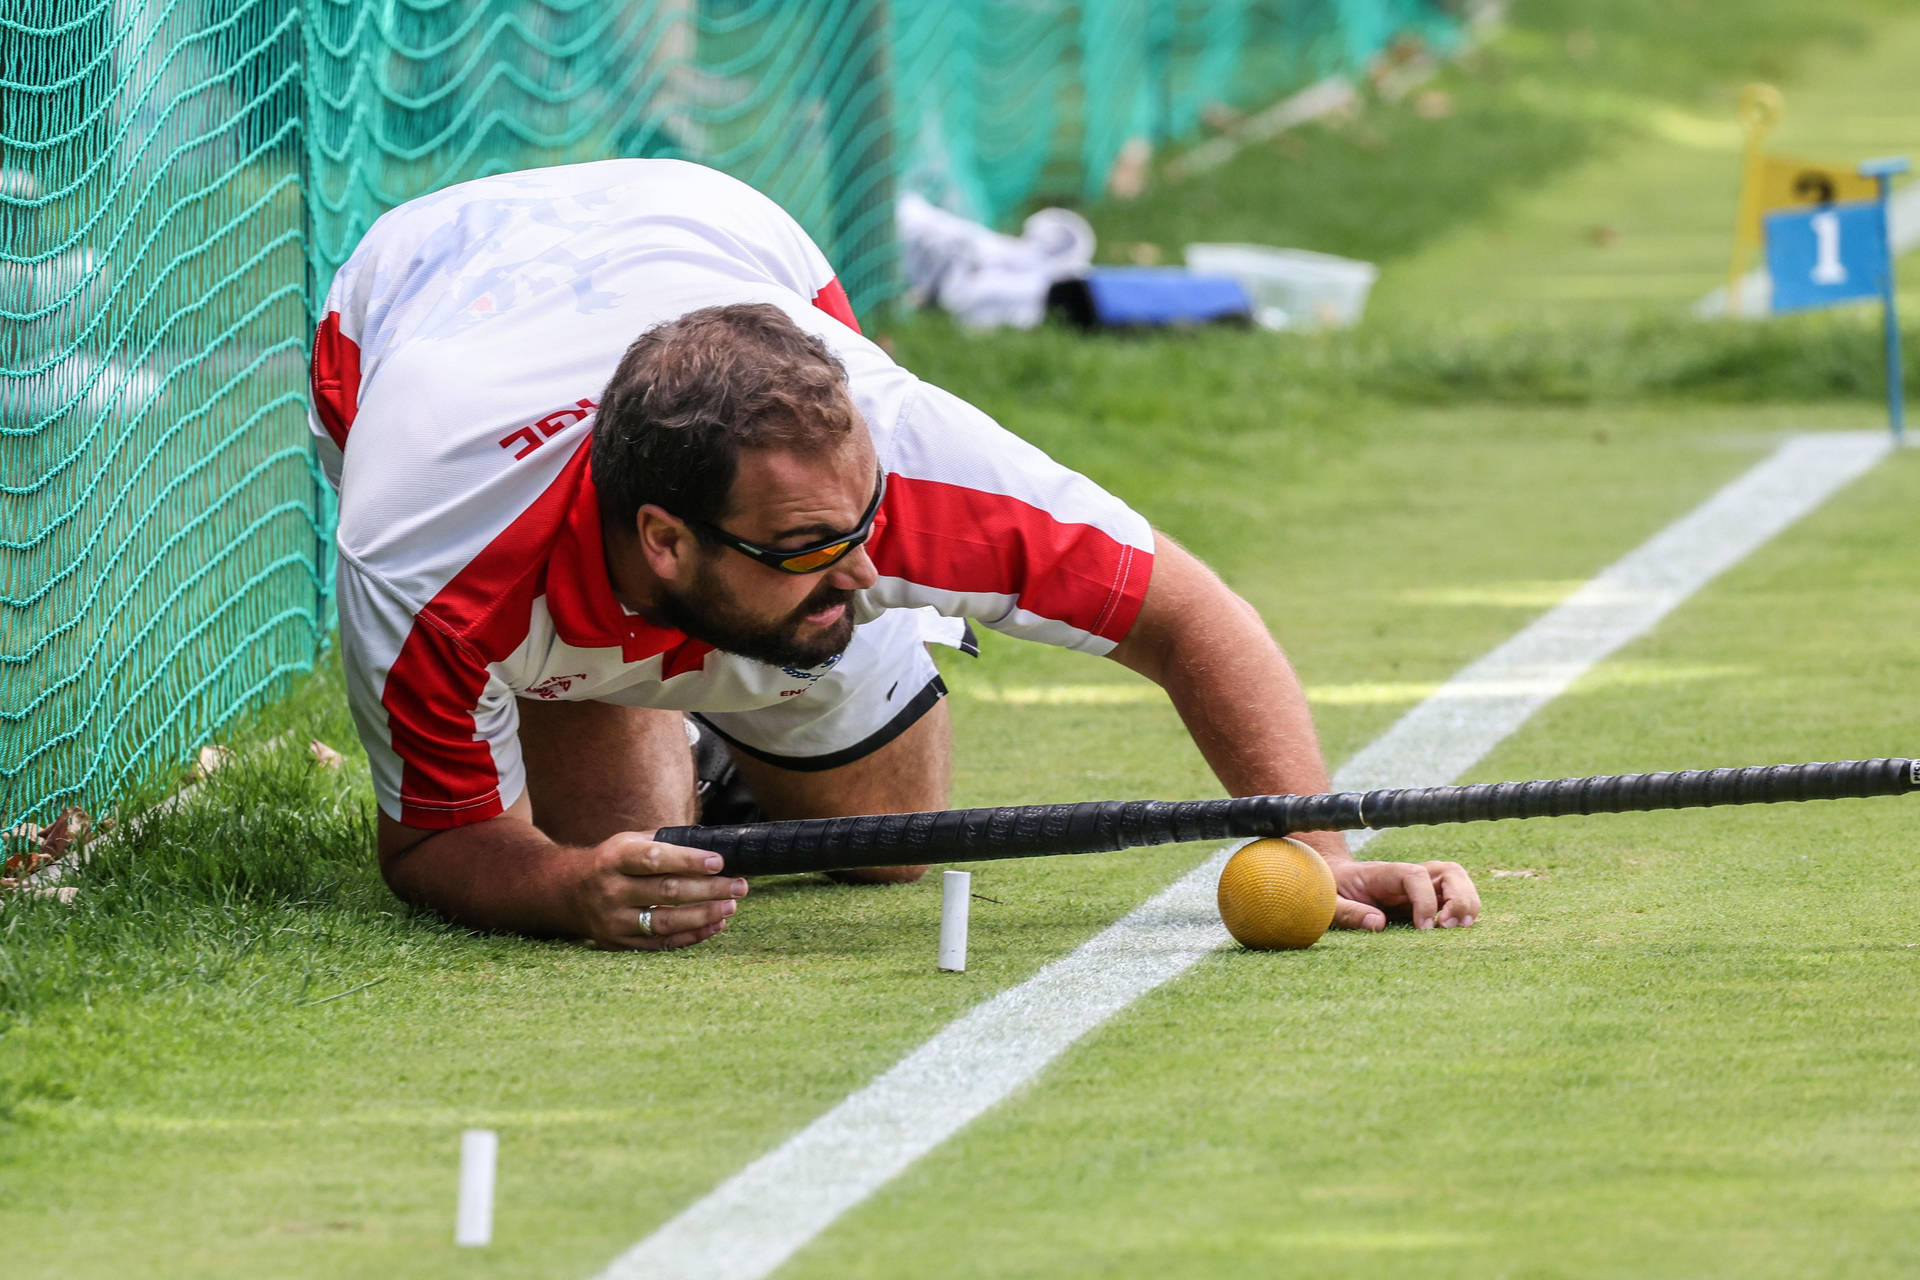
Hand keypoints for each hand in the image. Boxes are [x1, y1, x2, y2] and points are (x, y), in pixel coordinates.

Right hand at [573, 832, 747, 950]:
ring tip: (731, 906)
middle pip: (666, 892)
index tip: (719, 862)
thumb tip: (712, 843)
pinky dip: (692, 935)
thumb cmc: (611, 862)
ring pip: (666, 922)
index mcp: (615, 859)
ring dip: (704, 915)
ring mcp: (614, 921)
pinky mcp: (620, 944)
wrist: (568, 892)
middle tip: (739, 886)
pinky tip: (715, 924)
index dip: (688, 861)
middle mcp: (611, 890)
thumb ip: (664, 843)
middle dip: (708, 889)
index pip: (654, 859)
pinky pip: (662, 943)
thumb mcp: (628, 842)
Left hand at [1330, 858, 1478, 931]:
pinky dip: (1464, 911)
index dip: (1425, 900)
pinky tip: (1456, 931)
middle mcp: (1408, 875)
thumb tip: (1377, 923)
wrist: (1331, 881)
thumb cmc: (1330, 890)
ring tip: (1460, 929)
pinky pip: (1454, 898)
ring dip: (1467, 903)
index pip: (1416, 875)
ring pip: (1458, 882)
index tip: (1424, 927)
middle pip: (1449, 871)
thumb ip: (1349, 912)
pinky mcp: (1426, 898)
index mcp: (1384, 872)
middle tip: (1450, 927)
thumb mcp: (1329, 902)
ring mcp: (1420, 885)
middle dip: (1459, 897)